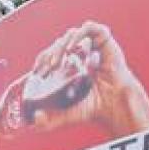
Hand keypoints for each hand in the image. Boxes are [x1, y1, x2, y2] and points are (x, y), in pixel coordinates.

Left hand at [28, 21, 148, 137]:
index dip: (40, 60)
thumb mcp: (64, 116)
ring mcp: (91, 46)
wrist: (113, 104)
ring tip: (57, 63)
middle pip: (56, 44)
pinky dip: (78, 35)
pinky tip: (72, 49)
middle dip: (48, 55)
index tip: (34, 73)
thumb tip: (34, 118)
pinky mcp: (103, 40)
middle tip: (46, 69)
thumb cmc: (91, 108)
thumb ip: (47, 122)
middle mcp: (78, 54)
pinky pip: (89, 27)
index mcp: (67, 66)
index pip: (48, 55)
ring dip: (60, 46)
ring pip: (69, 34)